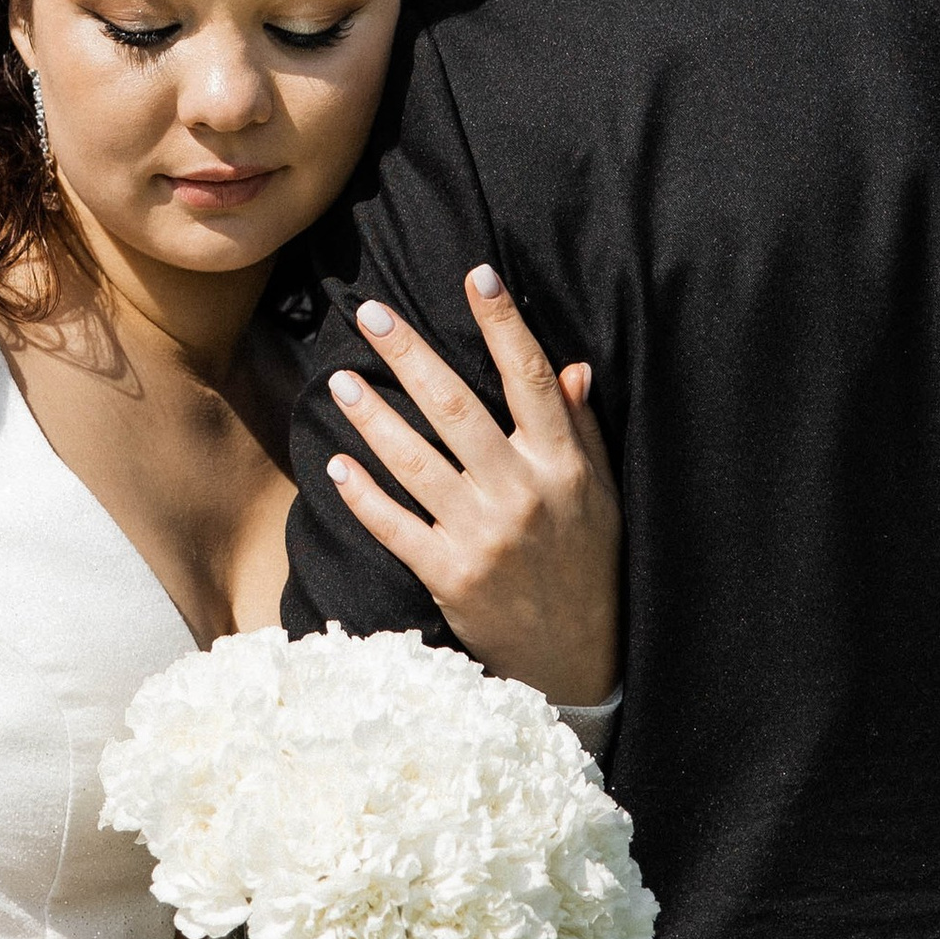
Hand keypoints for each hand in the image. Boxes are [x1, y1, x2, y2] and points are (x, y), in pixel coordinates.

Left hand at [323, 266, 621, 707]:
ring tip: (339, 381)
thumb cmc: (589, 568)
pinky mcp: (449, 575)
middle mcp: (522, 494)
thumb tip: (572, 365)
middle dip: (410, 354)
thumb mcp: (602, 496)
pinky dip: (364, 496)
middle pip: (457, 408)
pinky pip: (396, 526)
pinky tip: (337, 466)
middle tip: (371, 313)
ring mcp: (483, 536)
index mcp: (563, 466)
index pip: (532, 379)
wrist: (580, 663)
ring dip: (372, 417)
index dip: (505, 325)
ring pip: (416, 461)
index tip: (477, 275)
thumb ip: (581, 430)